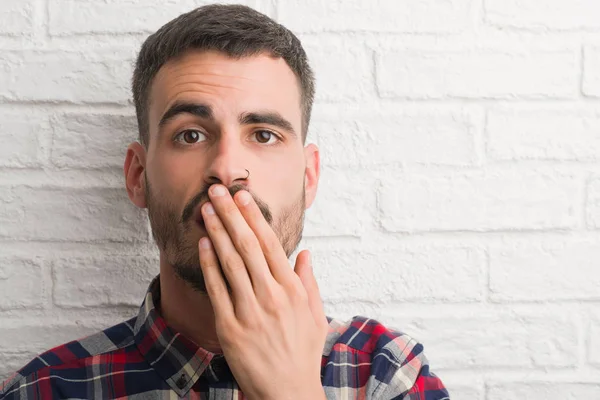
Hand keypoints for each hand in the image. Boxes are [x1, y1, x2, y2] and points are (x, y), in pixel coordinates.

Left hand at [198, 184, 327, 399]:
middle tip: (217, 191)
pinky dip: (209, 264)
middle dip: (230, 215)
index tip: (242, 196)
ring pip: (230, 262)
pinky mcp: (231, 328)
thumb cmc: (303, 353)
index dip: (253, 217)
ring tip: (205, 209)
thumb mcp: (316, 316)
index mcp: (293, 290)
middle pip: (247, 246)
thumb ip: (309, 282)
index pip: (270, 244)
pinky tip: (203, 244)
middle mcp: (272, 296)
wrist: (288, 393)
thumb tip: (305, 254)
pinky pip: (217, 289)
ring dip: (217, 232)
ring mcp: (250, 311)